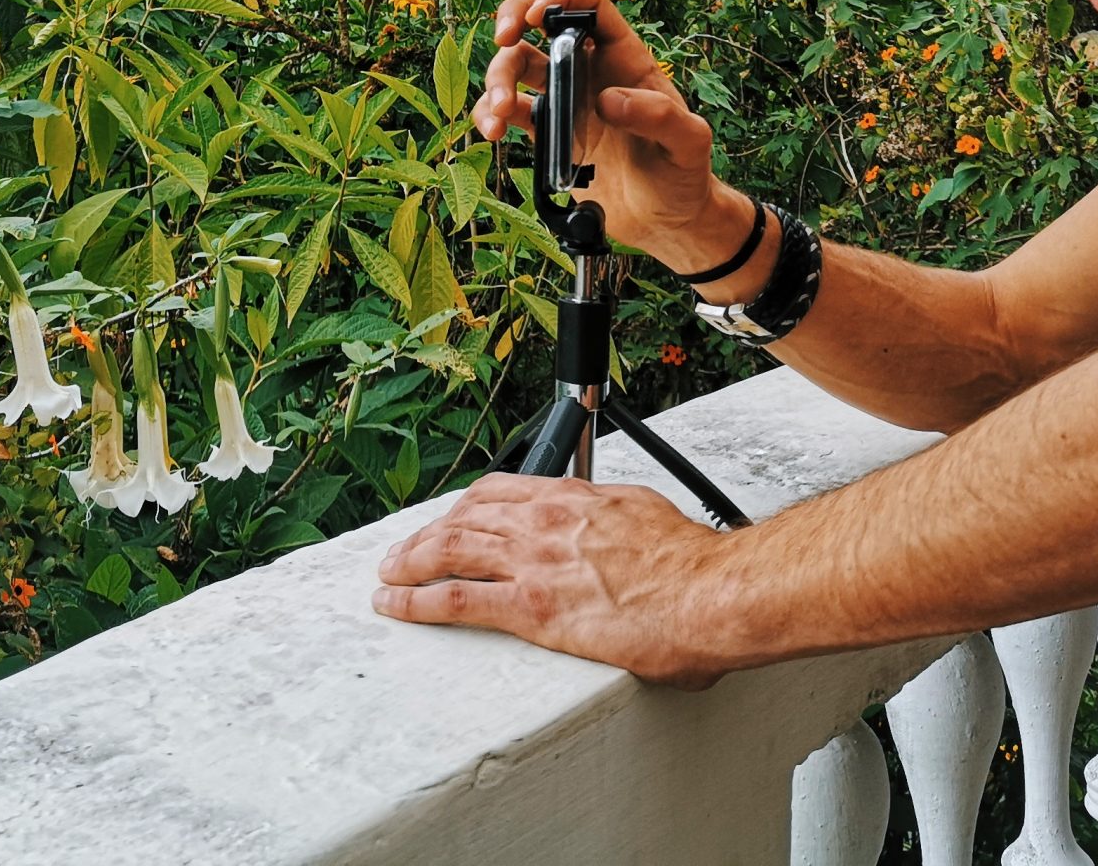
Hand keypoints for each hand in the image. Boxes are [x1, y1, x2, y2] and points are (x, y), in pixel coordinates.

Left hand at [370, 473, 738, 686]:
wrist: (709, 593)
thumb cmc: (692, 565)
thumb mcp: (646, 515)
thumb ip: (616, 521)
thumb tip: (617, 532)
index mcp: (573, 498)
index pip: (500, 490)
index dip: (465, 505)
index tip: (451, 517)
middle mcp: (544, 522)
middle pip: (464, 517)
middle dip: (426, 533)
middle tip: (403, 550)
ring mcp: (532, 563)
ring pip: (449, 550)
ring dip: (409, 561)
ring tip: (387, 576)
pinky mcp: (529, 607)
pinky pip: (455, 600)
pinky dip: (416, 602)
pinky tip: (396, 605)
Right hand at [473, 0, 754, 276]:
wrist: (666, 221)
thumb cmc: (684, 174)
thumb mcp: (688, 142)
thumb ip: (658, 116)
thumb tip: (607, 99)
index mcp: (624, 57)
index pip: (589, 4)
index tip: (537, 15)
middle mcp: (589, 71)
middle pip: (539, 27)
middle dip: (512, 22)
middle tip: (502, 39)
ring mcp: (565, 101)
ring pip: (517, 67)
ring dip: (497, 78)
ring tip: (499, 112)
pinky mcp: (547, 134)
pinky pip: (509, 112)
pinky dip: (490, 115)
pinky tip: (493, 133)